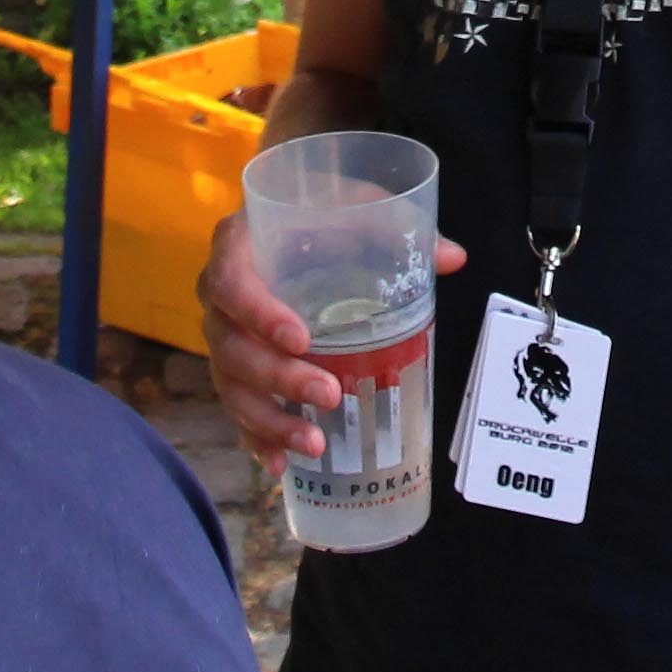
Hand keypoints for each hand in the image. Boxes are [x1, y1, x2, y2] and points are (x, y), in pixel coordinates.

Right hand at [203, 209, 467, 470]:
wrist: (295, 221)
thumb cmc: (322, 212)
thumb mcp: (355, 206)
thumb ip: (397, 227)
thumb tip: (453, 258)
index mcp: (236, 246)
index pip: (231, 283)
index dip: (260, 315)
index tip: (302, 339)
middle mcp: (218, 295)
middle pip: (231, 346)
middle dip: (278, 379)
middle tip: (329, 395)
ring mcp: (223, 336)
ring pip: (232, 386)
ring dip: (269, 421)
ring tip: (314, 446)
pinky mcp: (235, 368)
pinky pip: (237, 409)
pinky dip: (258, 439)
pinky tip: (282, 465)